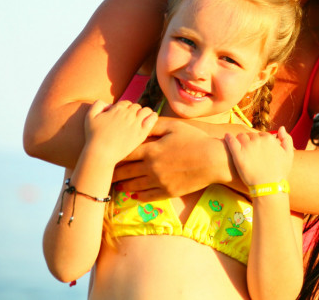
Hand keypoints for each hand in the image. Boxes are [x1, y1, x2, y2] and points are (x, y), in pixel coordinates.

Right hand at [84, 100, 157, 166]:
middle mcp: (128, 114)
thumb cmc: (93, 136)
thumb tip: (109, 104)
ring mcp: (136, 123)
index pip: (126, 103)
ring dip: (144, 113)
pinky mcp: (141, 133)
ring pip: (145, 110)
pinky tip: (150, 120)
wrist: (101, 153)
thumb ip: (97, 105)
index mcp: (117, 108)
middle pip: (136, 107)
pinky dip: (153, 117)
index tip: (123, 116)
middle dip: (134, 112)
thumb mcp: (89, 117)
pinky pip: (152, 119)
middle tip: (132, 120)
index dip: (125, 109)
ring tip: (141, 120)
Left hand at [111, 117, 227, 199]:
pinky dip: (138, 195)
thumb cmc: (195, 140)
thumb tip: (140, 122)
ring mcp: (159, 182)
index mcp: (151, 150)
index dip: (115, 155)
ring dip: (124, 186)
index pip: (126, 154)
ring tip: (116, 186)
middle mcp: (151, 168)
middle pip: (126, 172)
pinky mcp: (168, 192)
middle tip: (105, 174)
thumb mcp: (174, 127)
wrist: (213, 160)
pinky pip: (148, 196)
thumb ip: (154, 125)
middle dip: (114, 173)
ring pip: (134, 186)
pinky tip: (134, 194)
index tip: (107, 156)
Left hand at [225, 127, 293, 186]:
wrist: (269, 187)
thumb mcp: (288, 155)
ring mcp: (247, 147)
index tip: (258, 149)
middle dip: (250, 141)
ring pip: (240, 136)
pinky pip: (231, 141)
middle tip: (249, 151)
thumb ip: (287, 139)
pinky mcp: (238, 154)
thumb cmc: (280, 172)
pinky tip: (227, 137)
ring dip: (240, 140)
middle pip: (251, 135)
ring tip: (240, 148)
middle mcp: (258, 140)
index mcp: (269, 139)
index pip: (261, 135)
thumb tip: (281, 128)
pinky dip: (228, 138)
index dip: (259, 142)